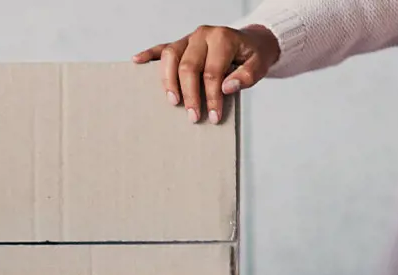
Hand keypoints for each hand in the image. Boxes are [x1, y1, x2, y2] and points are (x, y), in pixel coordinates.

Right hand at [132, 24, 280, 123]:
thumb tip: (226, 88)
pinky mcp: (181, 42)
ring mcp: (189, 38)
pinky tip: (137, 61)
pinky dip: (149, 54)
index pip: (212, 72)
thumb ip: (246, 76)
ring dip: (168, 81)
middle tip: (193, 117)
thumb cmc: (253, 55)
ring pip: (171, 57)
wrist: (252, 41)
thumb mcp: (260, 65)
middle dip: (190, 95)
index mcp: (222, 38)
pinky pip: (162, 47)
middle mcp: (203, 35)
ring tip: (173, 102)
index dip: (212, 97)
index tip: (213, 117)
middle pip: (188, 66)